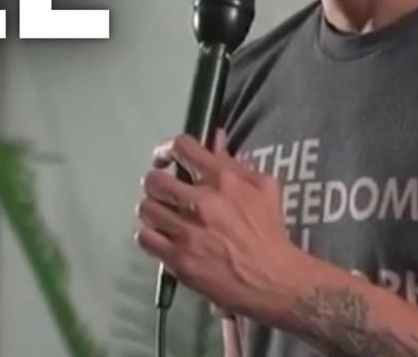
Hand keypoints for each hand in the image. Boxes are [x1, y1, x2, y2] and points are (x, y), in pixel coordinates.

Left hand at [136, 131, 302, 320]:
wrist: (272, 279)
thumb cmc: (270, 232)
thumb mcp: (263, 188)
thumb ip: (235, 162)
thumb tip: (214, 138)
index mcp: (223, 180)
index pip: (182, 147)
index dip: (167, 149)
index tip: (165, 158)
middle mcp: (201, 202)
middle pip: (154, 180)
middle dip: (156, 183)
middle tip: (162, 191)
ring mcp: (187, 231)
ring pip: (146, 208)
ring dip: (152, 210)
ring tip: (162, 215)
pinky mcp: (178, 259)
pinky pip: (145, 238)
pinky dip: (149, 236)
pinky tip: (161, 237)